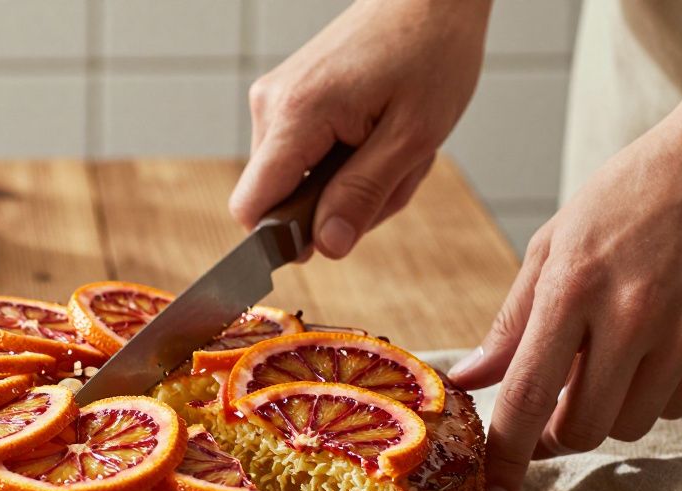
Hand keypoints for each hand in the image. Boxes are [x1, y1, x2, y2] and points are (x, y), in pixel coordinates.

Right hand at [230, 0, 488, 255]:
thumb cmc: (430, 52)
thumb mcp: (412, 137)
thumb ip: (364, 195)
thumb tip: (326, 247)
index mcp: (296, 114)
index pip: (251, 207)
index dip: (283, 239)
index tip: (332, 236)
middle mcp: (271, 105)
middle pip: (277, 200)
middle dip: (334, 207)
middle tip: (392, 173)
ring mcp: (275, 99)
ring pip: (294, 181)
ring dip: (346, 183)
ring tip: (390, 148)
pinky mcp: (287, 98)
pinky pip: (302, 157)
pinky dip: (343, 161)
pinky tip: (376, 136)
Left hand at [450, 53, 681, 490]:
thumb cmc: (630, 194)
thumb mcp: (556, 243)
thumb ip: (512, 321)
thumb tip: (471, 380)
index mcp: (573, 287)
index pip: (525, 397)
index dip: (505, 458)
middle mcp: (632, 314)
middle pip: (581, 428)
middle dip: (558, 431)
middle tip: (551, 404)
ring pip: (631, 423)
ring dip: (608, 409)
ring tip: (607, 358)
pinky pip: (677, 402)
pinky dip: (654, 392)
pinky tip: (652, 347)